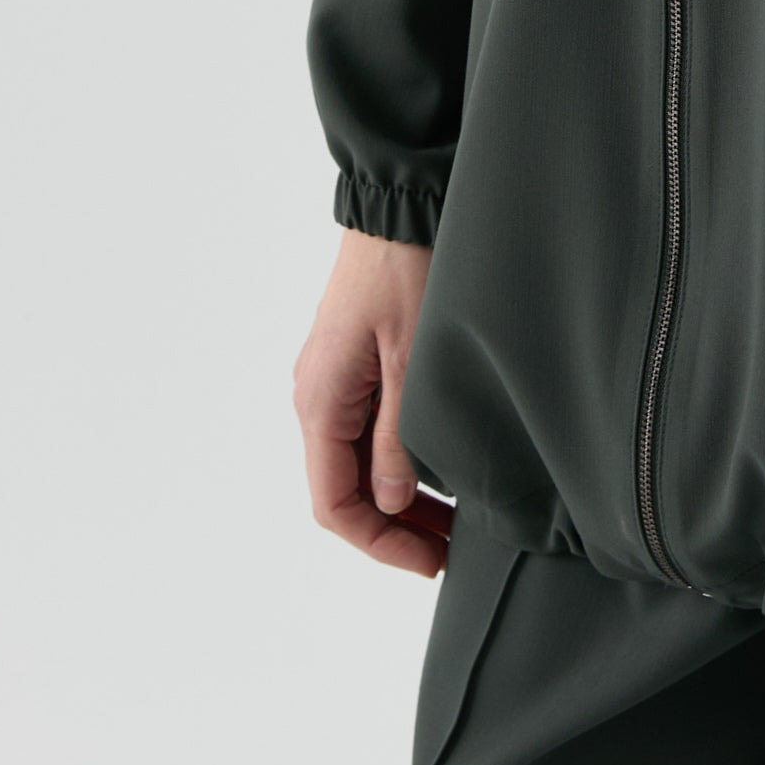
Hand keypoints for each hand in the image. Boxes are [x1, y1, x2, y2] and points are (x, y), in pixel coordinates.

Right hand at [293, 232, 452, 577]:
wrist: (398, 203)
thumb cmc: (404, 270)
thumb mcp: (411, 360)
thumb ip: (398, 437)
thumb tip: (393, 502)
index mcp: (320, 403)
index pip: (334, 504)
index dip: (380, 544)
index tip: (429, 561)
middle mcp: (314, 396)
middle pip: (342, 490)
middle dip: (393, 528)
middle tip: (449, 549)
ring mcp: (330, 379)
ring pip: (354, 462)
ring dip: (396, 497)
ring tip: (450, 519)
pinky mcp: (349, 361)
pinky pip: (362, 430)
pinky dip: (393, 461)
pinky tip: (434, 470)